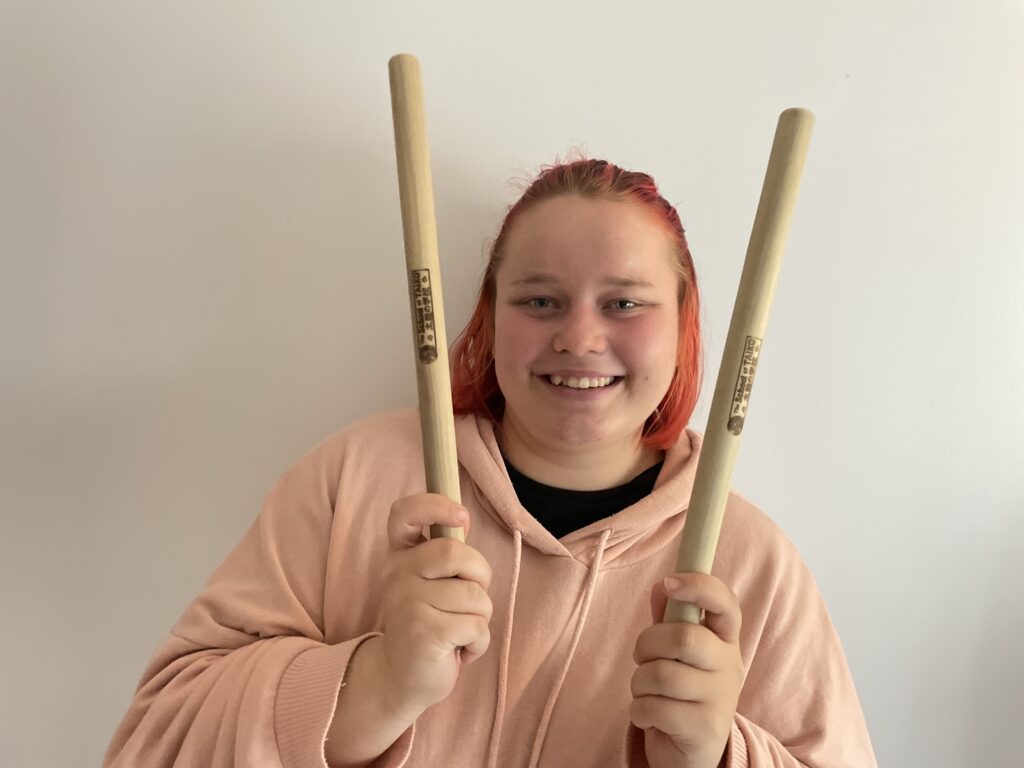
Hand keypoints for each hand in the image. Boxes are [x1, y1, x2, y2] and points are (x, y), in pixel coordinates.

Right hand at [377, 494, 492, 721]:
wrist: (401, 679)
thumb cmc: (428, 623)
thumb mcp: (431, 583)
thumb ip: (445, 554)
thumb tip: (463, 520)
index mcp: (401, 556)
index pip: (404, 514)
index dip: (435, 505)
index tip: (462, 517)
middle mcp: (397, 574)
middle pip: (455, 553)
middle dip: (480, 576)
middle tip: (470, 600)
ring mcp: (407, 603)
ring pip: (474, 596)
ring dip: (480, 618)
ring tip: (458, 631)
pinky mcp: (423, 633)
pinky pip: (476, 627)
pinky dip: (479, 643)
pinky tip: (459, 651)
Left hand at [629, 573, 744, 767]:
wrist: (693, 754)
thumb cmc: (681, 691)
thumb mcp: (677, 651)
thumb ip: (669, 618)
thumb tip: (660, 586)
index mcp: (724, 640)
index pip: (726, 604)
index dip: (699, 586)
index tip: (669, 582)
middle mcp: (729, 666)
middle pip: (684, 638)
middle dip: (647, 644)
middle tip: (642, 657)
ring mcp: (720, 699)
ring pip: (662, 674)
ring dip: (639, 682)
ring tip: (646, 692)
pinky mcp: (705, 729)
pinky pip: (655, 708)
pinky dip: (639, 711)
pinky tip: (648, 717)